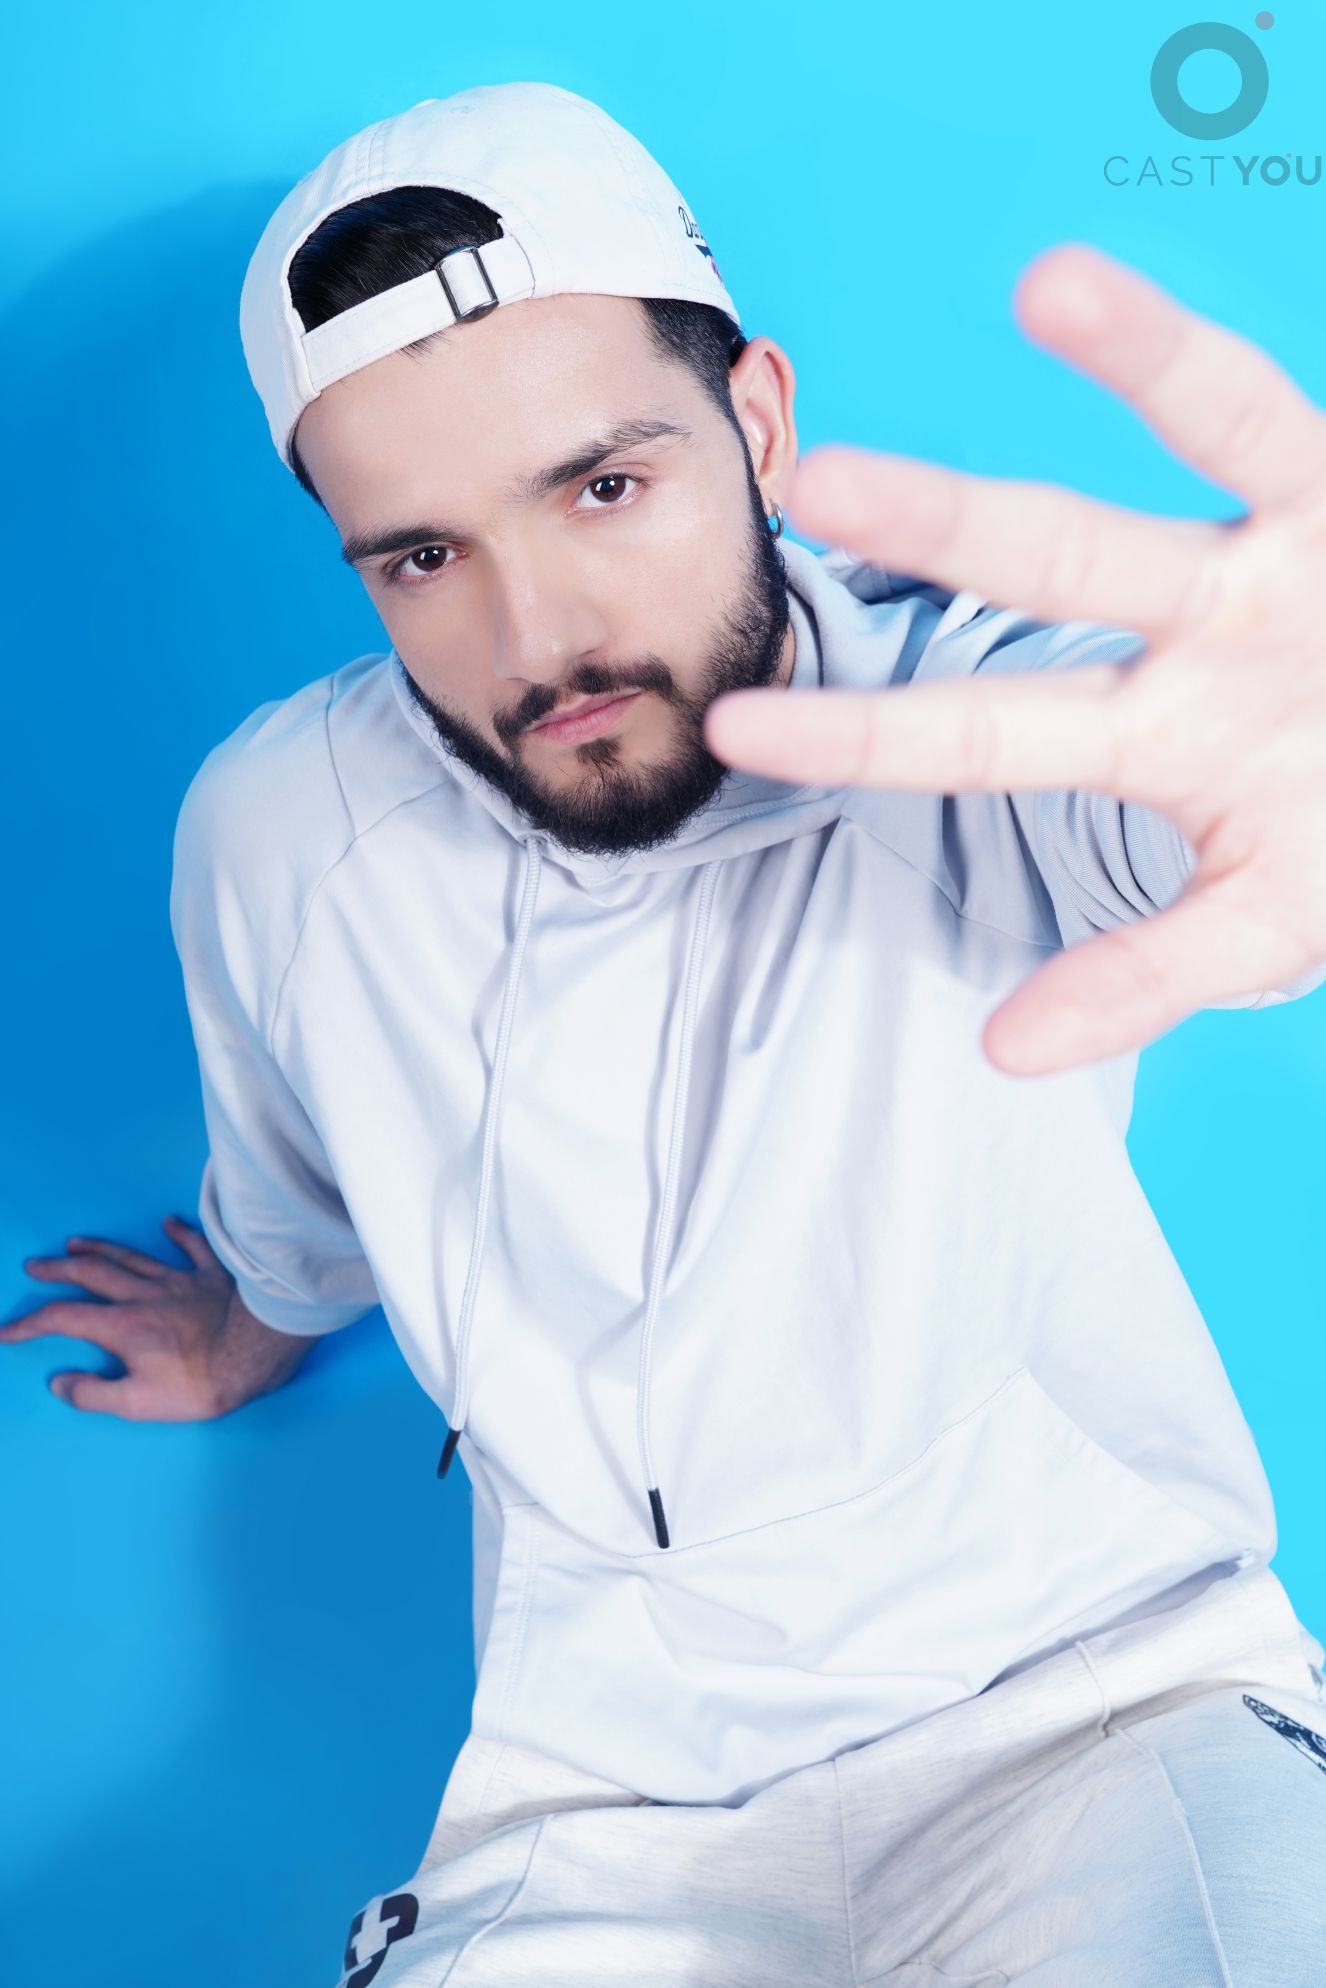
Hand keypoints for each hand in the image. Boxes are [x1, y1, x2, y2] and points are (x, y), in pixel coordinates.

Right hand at [1, 1215, 313, 1419]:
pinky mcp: (213, 1276)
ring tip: (78, 1242)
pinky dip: (180, 1234)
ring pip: (132, 1257)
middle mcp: (145, 1295)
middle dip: (58, 1270)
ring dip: (102, 1249)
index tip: (5, 1331)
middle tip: (35, 1265)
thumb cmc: (201, 1382)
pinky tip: (170, 1222)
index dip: (28, 1324)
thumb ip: (94, 1394)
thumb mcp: (139, 1403)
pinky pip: (194, 1248)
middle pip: (91, 1274)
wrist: (257, 1352)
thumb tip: (60, 1382)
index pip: (62, 1319)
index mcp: (122, 1326)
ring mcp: (180, 1280)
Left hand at [705, 243, 1325, 1075]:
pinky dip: (1185, 363)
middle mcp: (1200, 628)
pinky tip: (1086, 286)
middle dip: (944, 526)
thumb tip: (1002, 1052)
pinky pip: (1277, 414)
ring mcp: (1283, 554)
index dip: (867, 731)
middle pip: (1055, 564)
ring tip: (1050, 282)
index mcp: (1155, 737)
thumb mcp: (1263, 925)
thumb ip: (1138, 980)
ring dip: (1138, 364)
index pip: (982, 732)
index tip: (741, 724)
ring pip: (1207, 440)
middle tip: (817, 480)